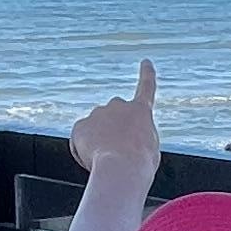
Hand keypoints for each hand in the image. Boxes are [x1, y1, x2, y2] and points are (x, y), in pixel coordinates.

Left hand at [71, 60, 160, 181]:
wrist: (121, 168)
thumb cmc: (139, 164)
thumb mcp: (149, 149)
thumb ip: (138, 136)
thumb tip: (124, 140)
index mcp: (141, 111)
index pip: (146, 88)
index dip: (146, 75)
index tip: (146, 62)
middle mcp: (119, 105)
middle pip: (114, 114)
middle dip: (113, 128)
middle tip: (117, 150)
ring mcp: (98, 113)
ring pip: (96, 129)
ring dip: (99, 141)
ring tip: (107, 159)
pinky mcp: (80, 125)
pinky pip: (80, 140)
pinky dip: (84, 150)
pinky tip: (93, 161)